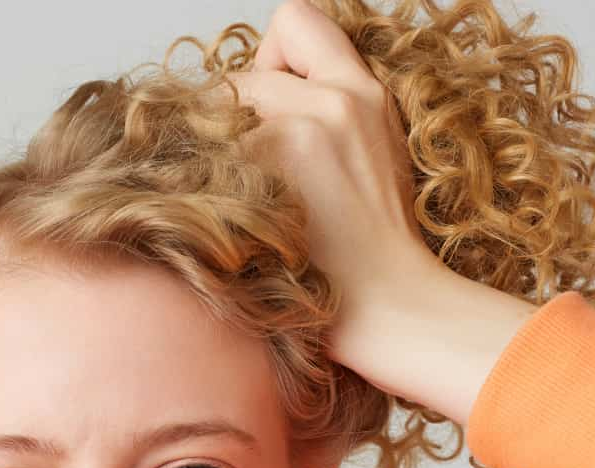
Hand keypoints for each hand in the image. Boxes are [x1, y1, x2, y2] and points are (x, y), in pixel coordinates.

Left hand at [227, 0, 445, 391]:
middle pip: (239, 75)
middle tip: (260, 182)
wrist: (393, 310)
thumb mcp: (373, 156)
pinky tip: (233, 225)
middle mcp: (336, 101)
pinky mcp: (268, 170)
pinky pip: (201, 155)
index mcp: (366, 93)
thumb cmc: (372, 252)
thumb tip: (254, 94)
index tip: (276, 106)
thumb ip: (327, 112)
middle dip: (237, 124)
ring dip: (217, 158)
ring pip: (214, 115)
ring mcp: (301, 133)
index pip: (294, 22)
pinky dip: (205, 188)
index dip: (271, 59)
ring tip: (250, 207)